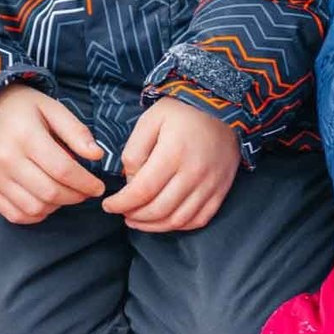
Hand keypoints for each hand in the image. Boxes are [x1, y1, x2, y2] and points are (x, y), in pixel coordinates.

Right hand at [0, 84, 105, 224]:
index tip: (98, 186)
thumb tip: (97, 155)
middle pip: (50, 192)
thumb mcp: (52, 108)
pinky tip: (46, 202)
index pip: (63, 170)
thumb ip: (76, 131)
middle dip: (76, 196)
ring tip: (66, 194)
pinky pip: (15, 215)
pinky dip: (35, 215)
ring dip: (57, 206)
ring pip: (34, 208)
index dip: (86, 183)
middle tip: (86, 192)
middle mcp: (7, 160)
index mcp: (26, 137)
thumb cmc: (22, 108)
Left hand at [101, 97, 240, 232]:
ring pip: (178, 220)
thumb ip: (134, 151)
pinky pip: (199, 219)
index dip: (121, 204)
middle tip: (123, 213)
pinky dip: (179, 226)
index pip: (142, 191)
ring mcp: (211, 184)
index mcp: (173, 153)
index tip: (109, 205)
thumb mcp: (150, 120)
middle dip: (135, 216)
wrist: (224, 107)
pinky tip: (165, 220)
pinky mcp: (221, 189)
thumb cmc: (182, 112)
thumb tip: (130, 182)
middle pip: (159, 209)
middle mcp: (194, 172)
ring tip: (138, 221)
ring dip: (154, 226)